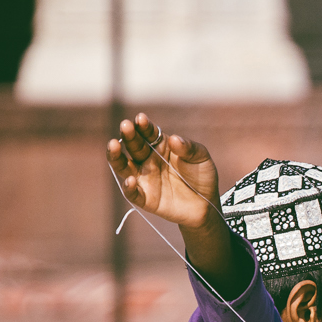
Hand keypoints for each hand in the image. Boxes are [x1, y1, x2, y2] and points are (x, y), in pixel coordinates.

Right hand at [108, 113, 219, 230]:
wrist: (207, 203)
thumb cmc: (202, 176)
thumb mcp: (201, 158)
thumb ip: (189, 148)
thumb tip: (174, 139)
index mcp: (160, 146)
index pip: (148, 133)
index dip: (143, 126)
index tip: (141, 119)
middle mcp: (147, 160)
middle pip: (134, 146)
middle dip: (129, 135)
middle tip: (126, 125)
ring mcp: (143, 178)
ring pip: (123, 166)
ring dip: (116, 156)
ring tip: (114, 144)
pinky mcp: (145, 198)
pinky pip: (132, 193)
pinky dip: (128, 187)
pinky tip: (131, 180)